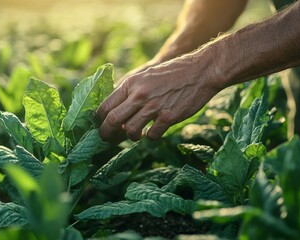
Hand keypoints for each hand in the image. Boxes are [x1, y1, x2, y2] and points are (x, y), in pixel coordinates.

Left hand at [97, 50, 221, 142]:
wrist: (200, 71)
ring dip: (131, 137)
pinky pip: (152, 136)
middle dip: (106, 134)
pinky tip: (154, 132)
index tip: (101, 126)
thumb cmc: (172, 73)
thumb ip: (130, 90)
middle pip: (113, 121)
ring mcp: (154, 107)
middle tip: (108, 139)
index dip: (99, 120)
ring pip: (131, 131)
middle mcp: (139, 95)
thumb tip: (116, 108)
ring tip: (137, 135)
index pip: (105, 106)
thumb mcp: (146, 75)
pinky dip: (151, 138)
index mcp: (131, 84)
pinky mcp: (169, 117)